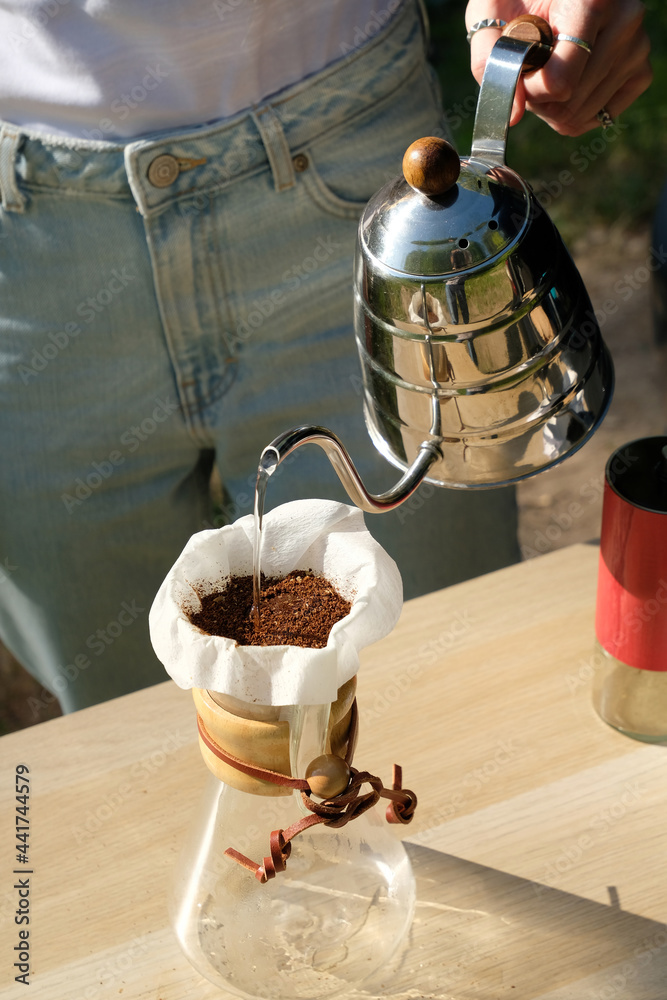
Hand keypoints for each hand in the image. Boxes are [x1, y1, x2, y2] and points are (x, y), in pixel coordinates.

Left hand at [465, 0, 651, 135]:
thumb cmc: (518, 1)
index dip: (529, 87)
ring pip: (582, 114)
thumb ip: (489, 61)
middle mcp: (625, 21)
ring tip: (551, 70)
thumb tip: (513, 114)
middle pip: (570, 103)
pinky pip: (601, 117)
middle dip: (540, 97)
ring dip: (555, 106)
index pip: (559, 81)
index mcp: (591, 1)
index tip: (521, 65)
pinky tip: (569, 86)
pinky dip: (577, 113)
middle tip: (536, 67)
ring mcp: (637, 48)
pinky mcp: (641, 71)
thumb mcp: (490, 14)